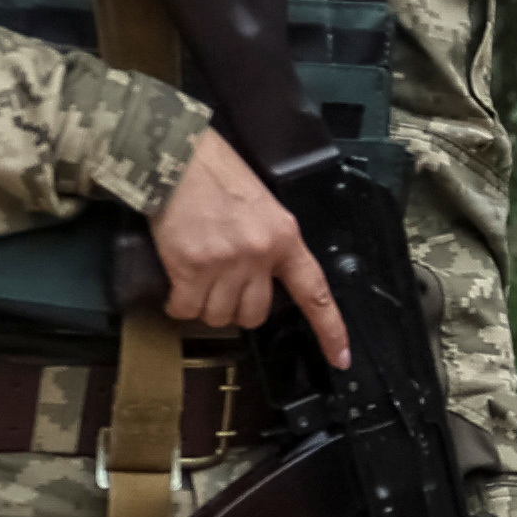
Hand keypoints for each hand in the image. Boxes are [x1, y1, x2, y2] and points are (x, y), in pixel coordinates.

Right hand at [149, 130, 346, 361]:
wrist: (176, 158)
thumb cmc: (216, 176)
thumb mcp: (263, 207)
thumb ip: (271, 245)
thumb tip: (265, 281)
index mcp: (285, 238)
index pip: (315, 292)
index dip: (330, 329)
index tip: (341, 358)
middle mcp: (259, 254)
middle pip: (255, 315)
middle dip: (237, 308)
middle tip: (222, 285)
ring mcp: (225, 263)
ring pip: (219, 316)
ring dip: (206, 306)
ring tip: (197, 276)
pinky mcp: (190, 267)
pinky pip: (187, 310)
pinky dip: (178, 305)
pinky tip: (177, 285)